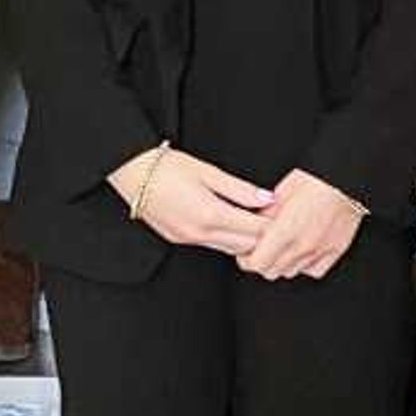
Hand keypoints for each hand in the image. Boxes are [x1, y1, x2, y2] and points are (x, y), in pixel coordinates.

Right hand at [109, 144, 272, 253]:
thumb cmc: (168, 166)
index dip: (272, 224)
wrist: (132, 173)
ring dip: (245, 240)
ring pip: (229, 249)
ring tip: (257, 222)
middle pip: (245, 246)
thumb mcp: (209, 172)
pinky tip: (233, 224)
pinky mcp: (179, 239)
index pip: (254, 230)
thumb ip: (240, 189)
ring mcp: (188, 239)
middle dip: (263, 236)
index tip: (284, 215)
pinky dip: (227, 239)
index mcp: (210, 215)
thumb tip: (267, 199)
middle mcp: (200, 233)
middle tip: (276, 221)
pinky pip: (212, 245)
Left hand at [239, 168, 368, 280]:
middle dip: (262, 261)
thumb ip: (265, 215)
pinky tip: (302, 250)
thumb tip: (253, 228)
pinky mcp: (335, 251)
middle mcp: (302, 246)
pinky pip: (313, 271)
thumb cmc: (315, 179)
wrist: (347, 178)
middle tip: (262, 246)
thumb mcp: (281, 192)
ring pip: (290, 272)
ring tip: (283, 245)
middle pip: (270, 271)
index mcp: (285, 230)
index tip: (246, 250)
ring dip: (282, 263)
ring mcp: (320, 251)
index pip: (255, 264)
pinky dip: (304, 265)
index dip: (246, 258)